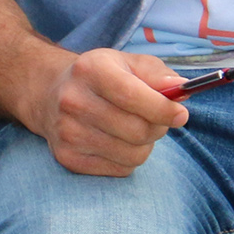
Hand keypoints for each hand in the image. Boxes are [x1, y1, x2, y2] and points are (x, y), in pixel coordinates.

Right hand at [29, 48, 188, 176]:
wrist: (51, 94)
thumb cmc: (101, 77)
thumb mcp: (128, 63)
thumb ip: (158, 74)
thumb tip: (182, 89)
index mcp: (91, 69)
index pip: (132, 95)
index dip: (163, 109)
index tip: (181, 114)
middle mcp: (74, 100)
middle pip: (137, 130)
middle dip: (158, 128)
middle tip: (158, 120)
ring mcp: (68, 132)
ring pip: (133, 154)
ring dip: (145, 145)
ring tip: (134, 129)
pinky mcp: (68, 158)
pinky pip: (120, 170)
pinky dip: (129, 159)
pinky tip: (117, 141)